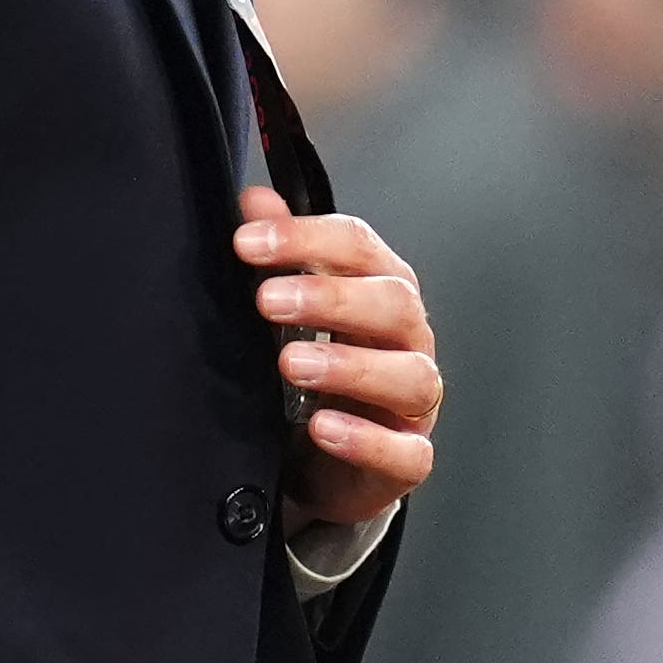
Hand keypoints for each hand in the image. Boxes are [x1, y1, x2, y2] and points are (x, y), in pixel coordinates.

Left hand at [237, 190, 437, 532]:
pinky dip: (366, 439)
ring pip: (410, 376)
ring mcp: (414, 403)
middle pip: (393, 304)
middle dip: (329, 297)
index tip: (248, 242)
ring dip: (349, 366)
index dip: (305, 237)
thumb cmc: (317, 376)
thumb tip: (254, 200)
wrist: (326, 461)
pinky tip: (322, 427)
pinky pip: (406, 452)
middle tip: (268, 300)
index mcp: (380, 290)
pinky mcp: (408, 458)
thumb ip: (280, 254)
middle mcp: (407, 340)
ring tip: (291, 364)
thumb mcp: (292, 312)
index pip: (359, 246)